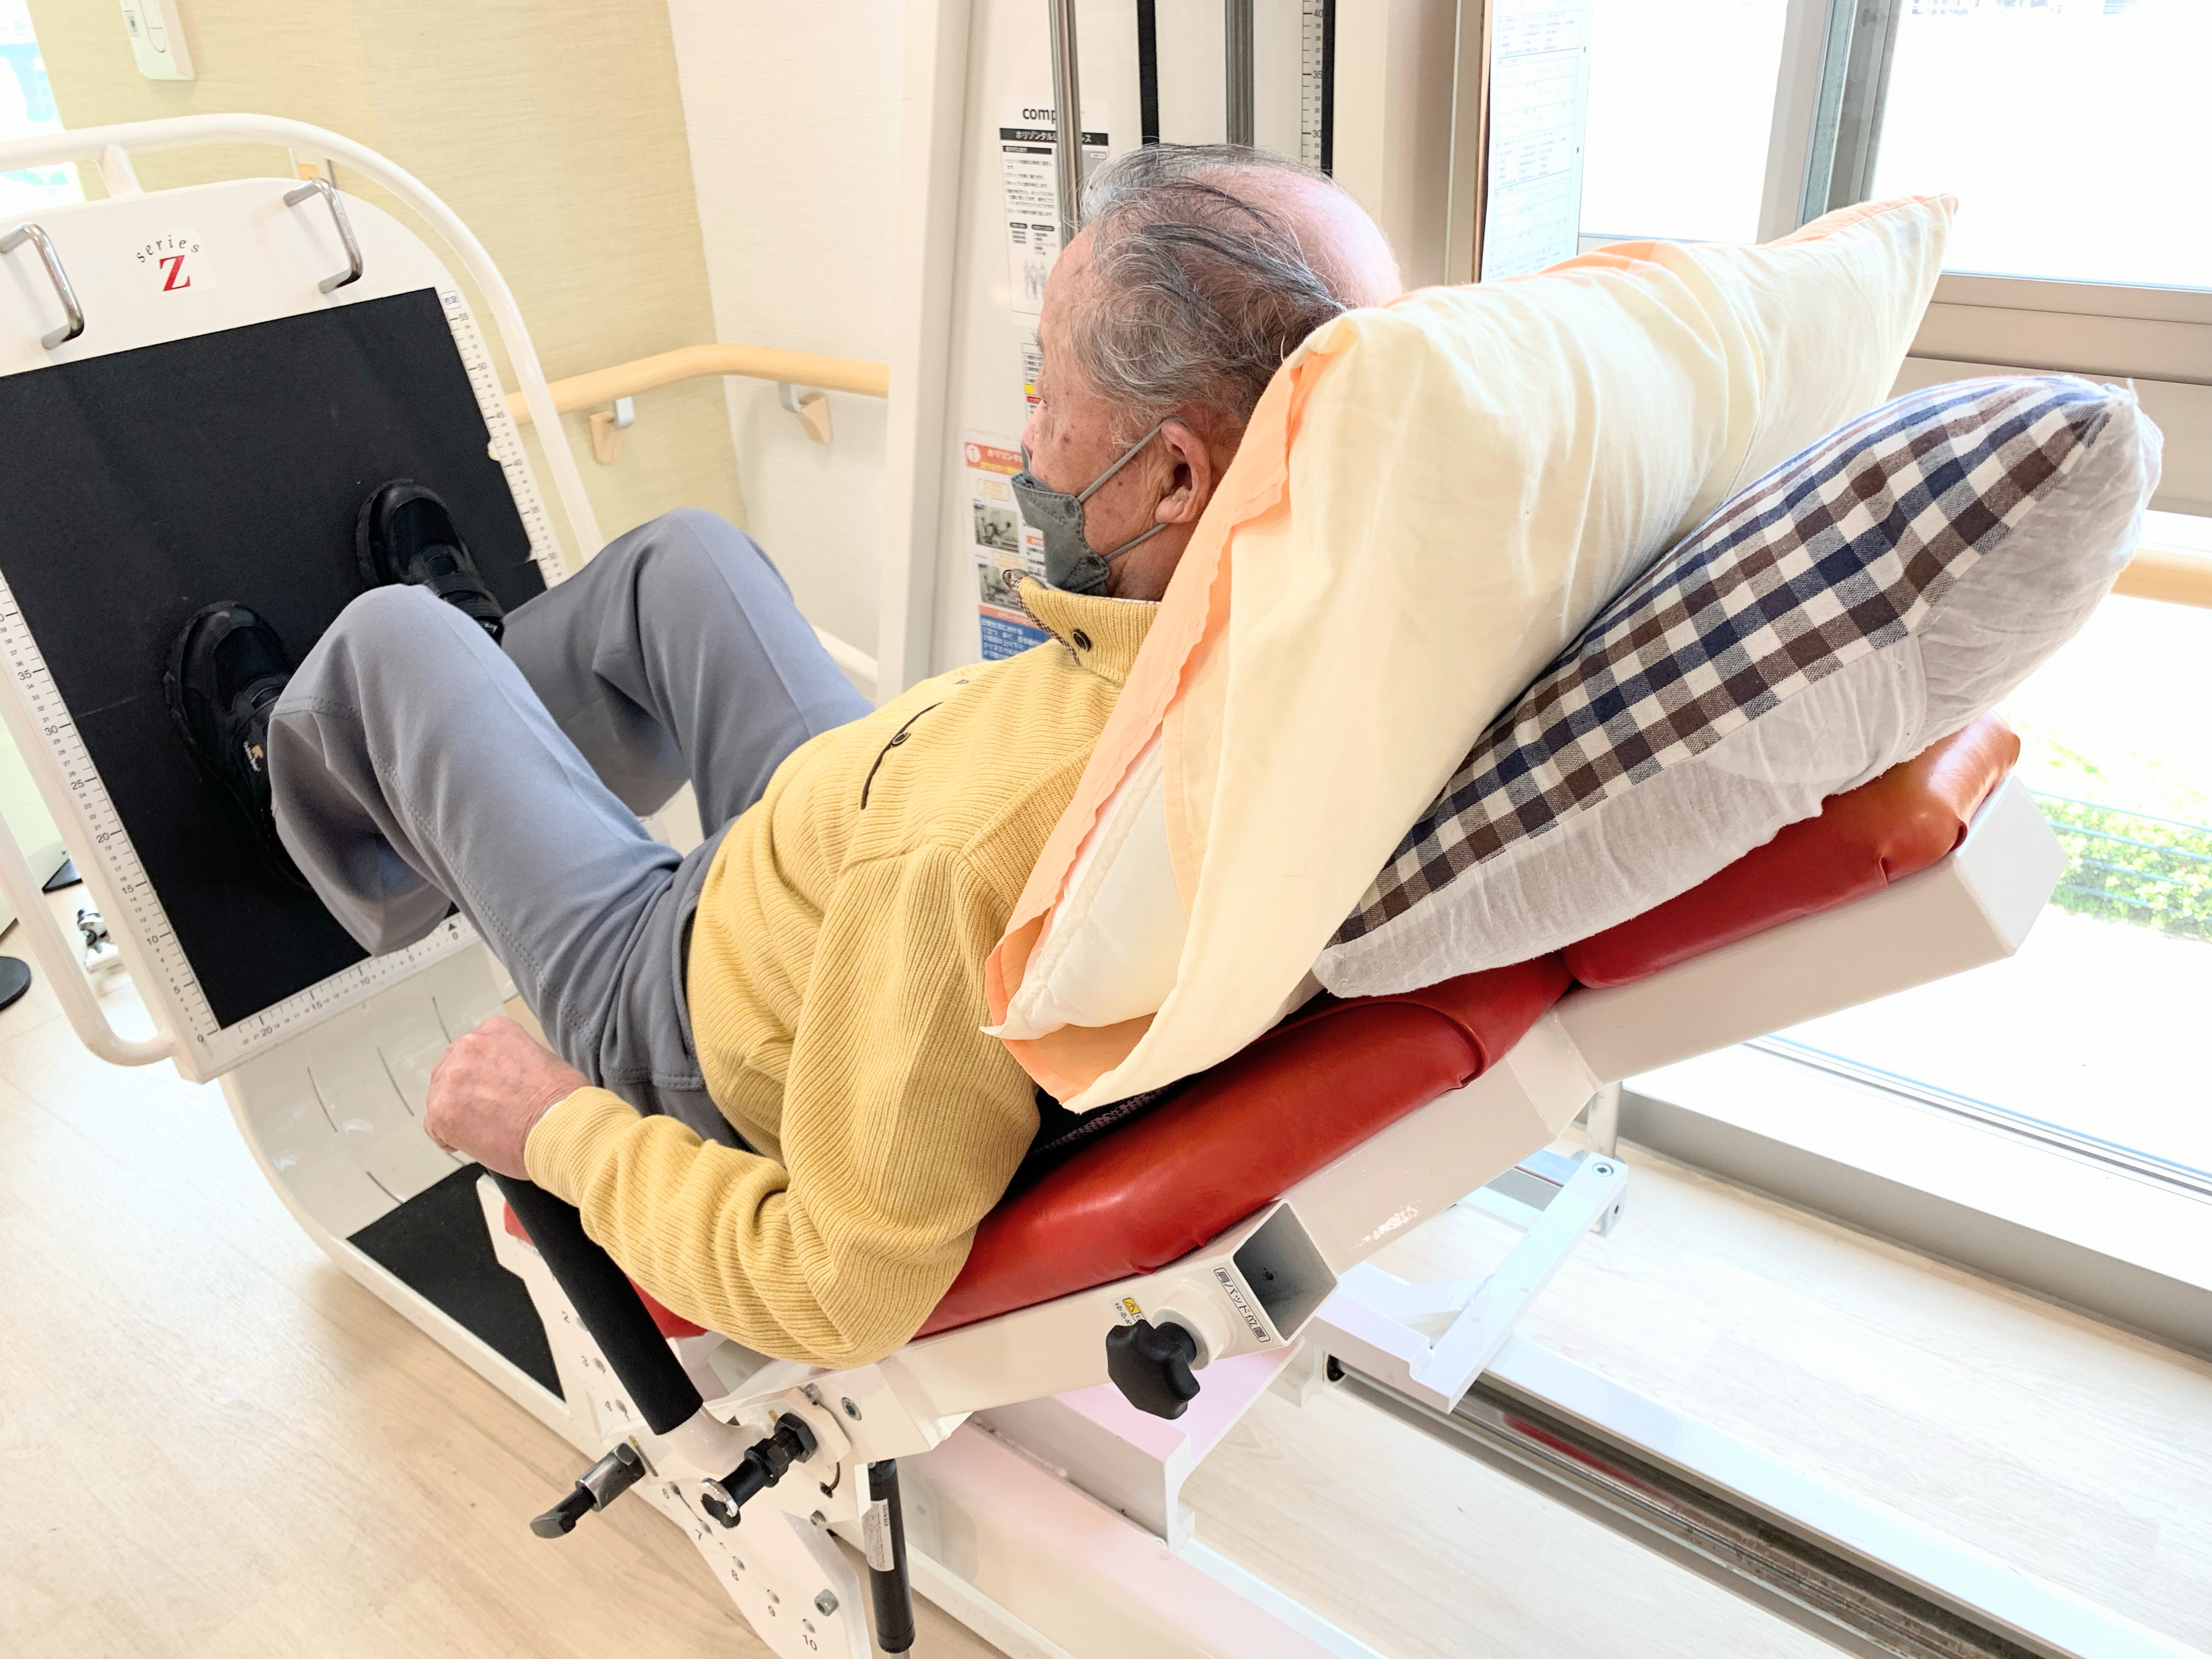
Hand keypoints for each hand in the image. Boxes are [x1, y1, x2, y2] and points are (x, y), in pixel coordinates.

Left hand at [424, 1015, 590, 1179]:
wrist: (563, 1129)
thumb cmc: (564, 1103)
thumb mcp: (544, 1061)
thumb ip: (515, 1062)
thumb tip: (507, 1082)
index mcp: (496, 1030)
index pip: (474, 1052)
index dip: (482, 1077)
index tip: (493, 1092)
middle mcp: (469, 1046)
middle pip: (451, 1072)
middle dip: (466, 1094)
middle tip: (489, 1114)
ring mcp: (452, 1078)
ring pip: (440, 1099)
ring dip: (458, 1116)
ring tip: (487, 1130)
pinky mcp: (441, 1111)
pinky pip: (434, 1127)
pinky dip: (452, 1138)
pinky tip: (476, 1143)